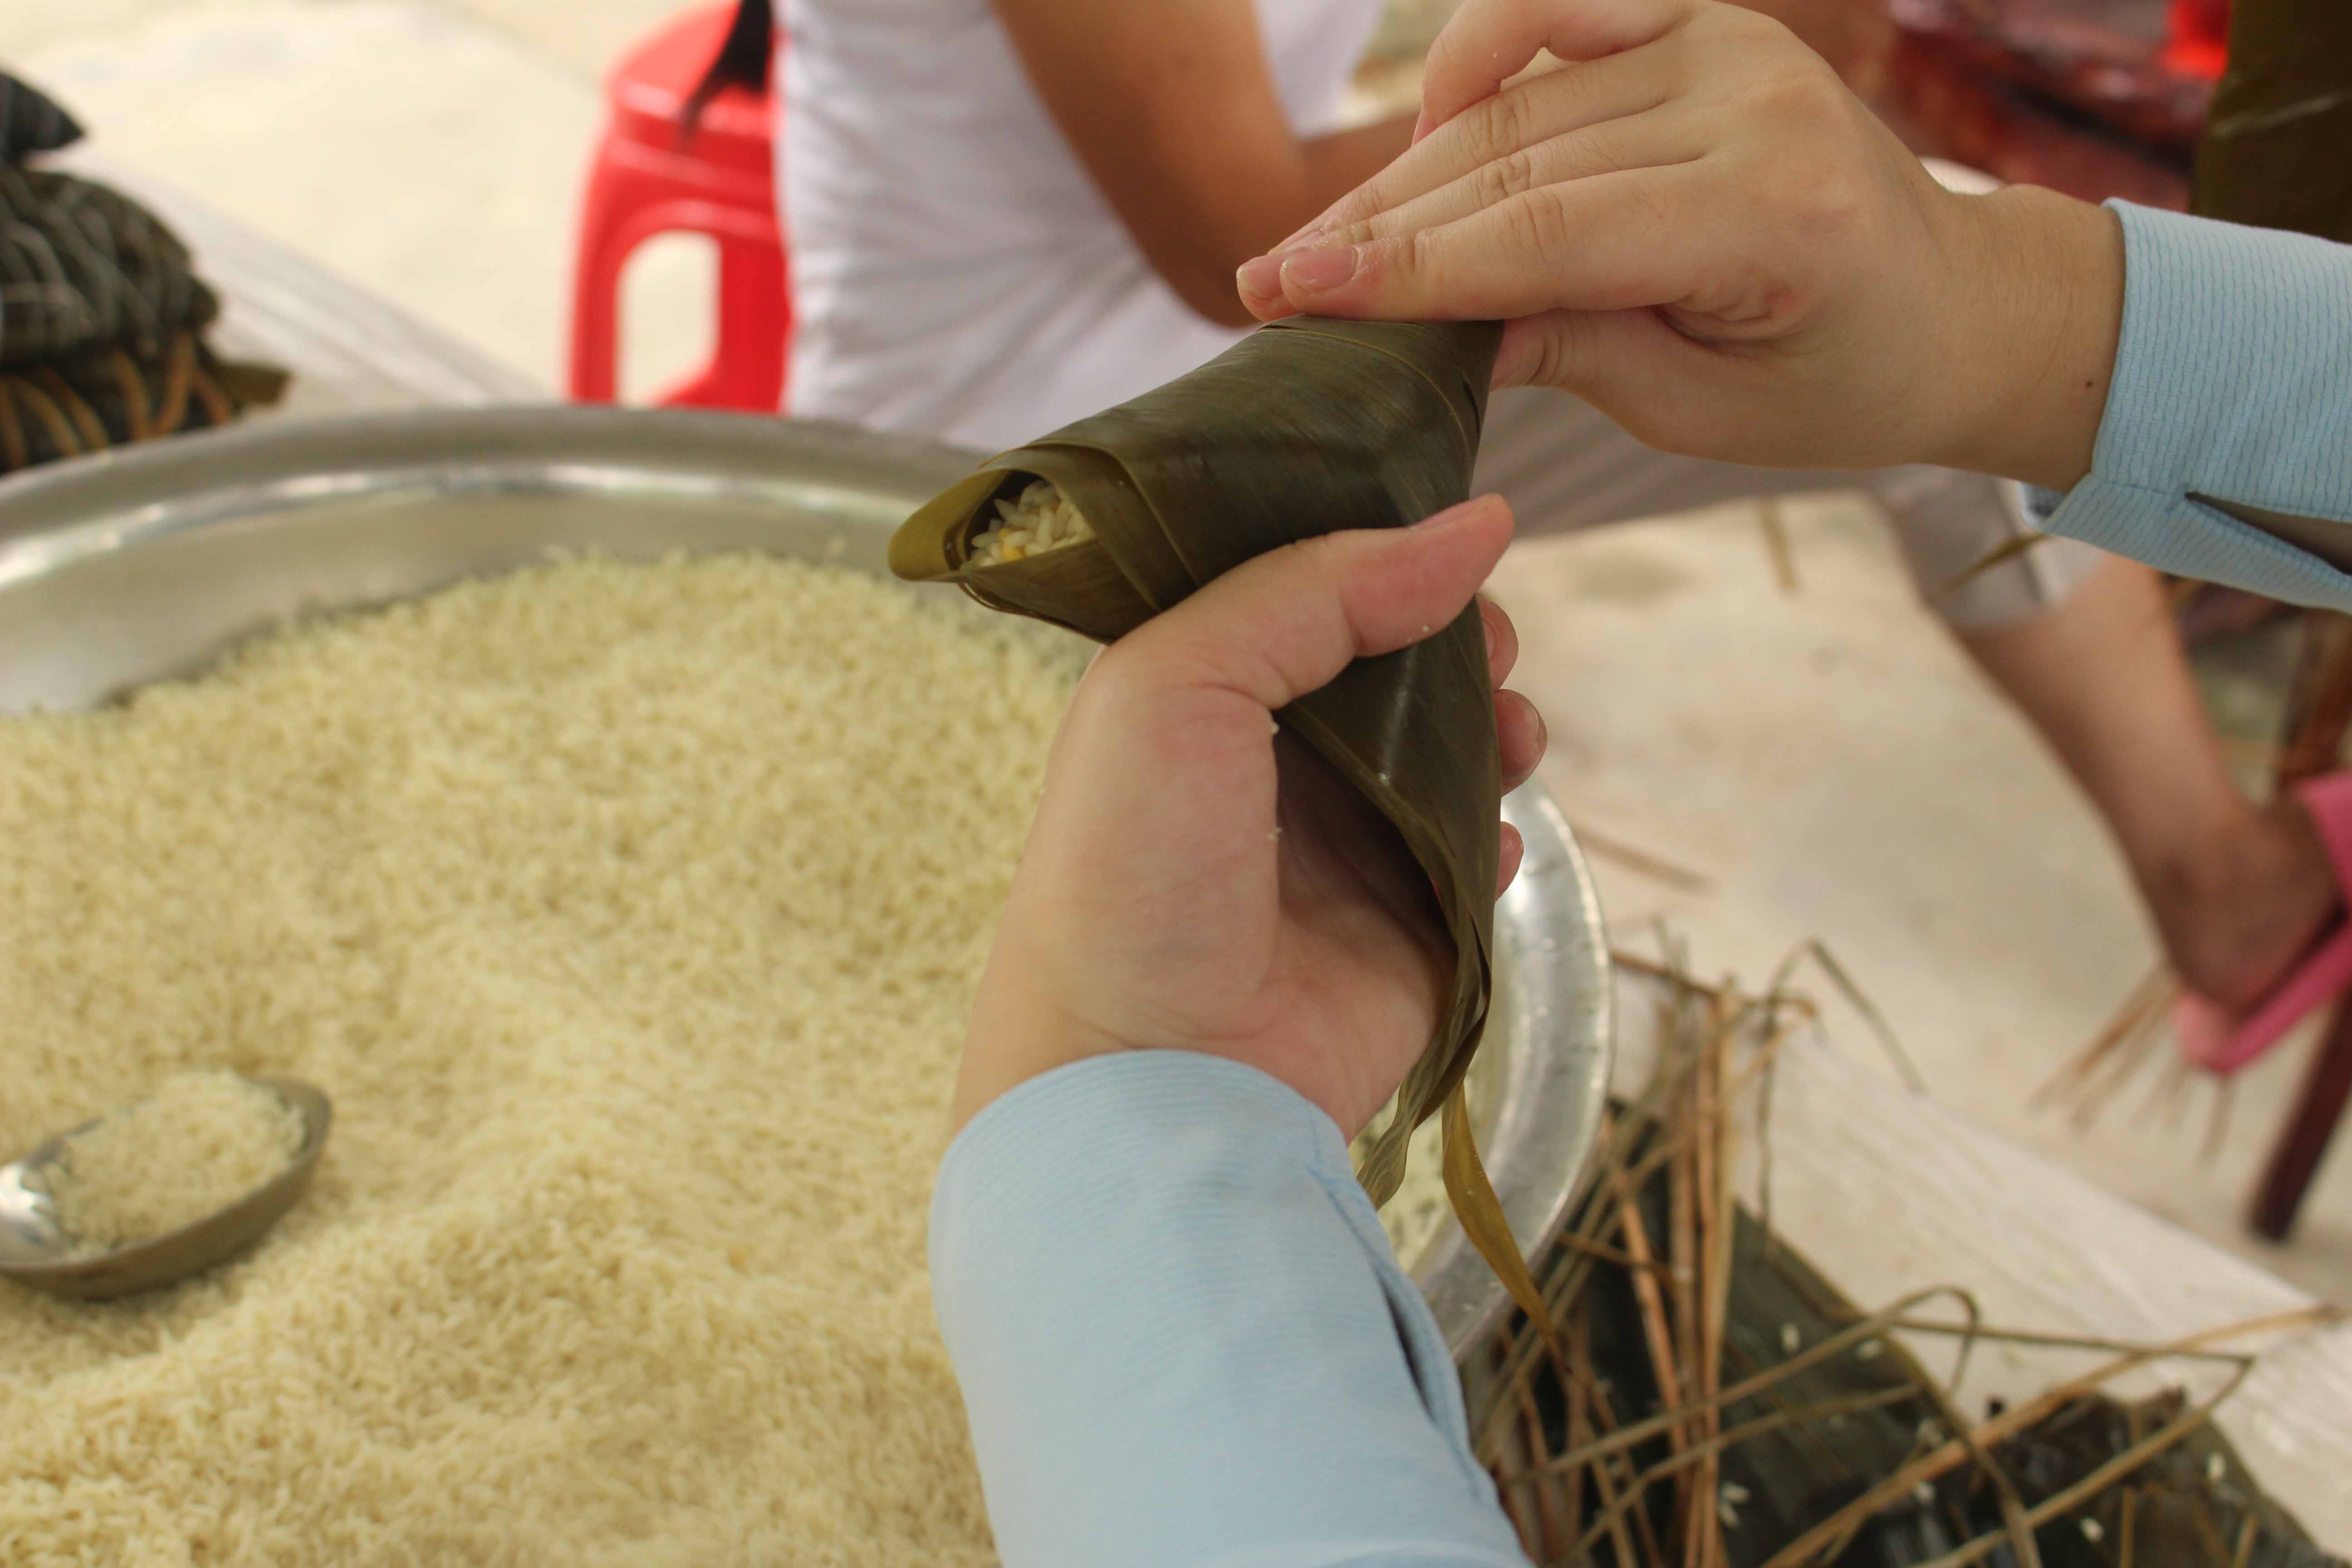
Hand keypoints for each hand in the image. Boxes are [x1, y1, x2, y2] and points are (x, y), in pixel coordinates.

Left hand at [953, 496, 1546, 1138]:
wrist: (1151, 1076)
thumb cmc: (1132, 871)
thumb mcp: (1182, 678)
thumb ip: (1317, 589)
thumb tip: (1475, 523)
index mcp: (1197, 696)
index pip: (1303, 594)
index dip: (1376, 559)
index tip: (1447, 536)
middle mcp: (1269, 767)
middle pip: (1394, 668)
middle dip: (1454, 640)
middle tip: (1487, 641)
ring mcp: (1341, 855)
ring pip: (1451, 755)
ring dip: (1495, 727)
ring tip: (1508, 733)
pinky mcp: (1404, 935)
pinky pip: (1475, 861)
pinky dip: (1498, 838)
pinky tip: (1486, 840)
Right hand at [1231, 0, 2123, 492]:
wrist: (1952, 304)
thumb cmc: (1834, 380)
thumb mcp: (1701, 409)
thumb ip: (1568, 352)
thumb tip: (1424, 333)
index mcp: (1773, 213)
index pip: (1548, 232)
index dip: (1409, 267)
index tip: (1293, 294)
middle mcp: (1751, 99)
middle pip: (1515, 157)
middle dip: (1380, 226)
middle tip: (1269, 282)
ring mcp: (1728, 42)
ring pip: (1517, 98)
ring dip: (1405, 171)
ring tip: (1321, 243)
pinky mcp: (1703, 21)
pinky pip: (1558, 17)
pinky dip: (1475, 67)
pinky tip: (1420, 138)